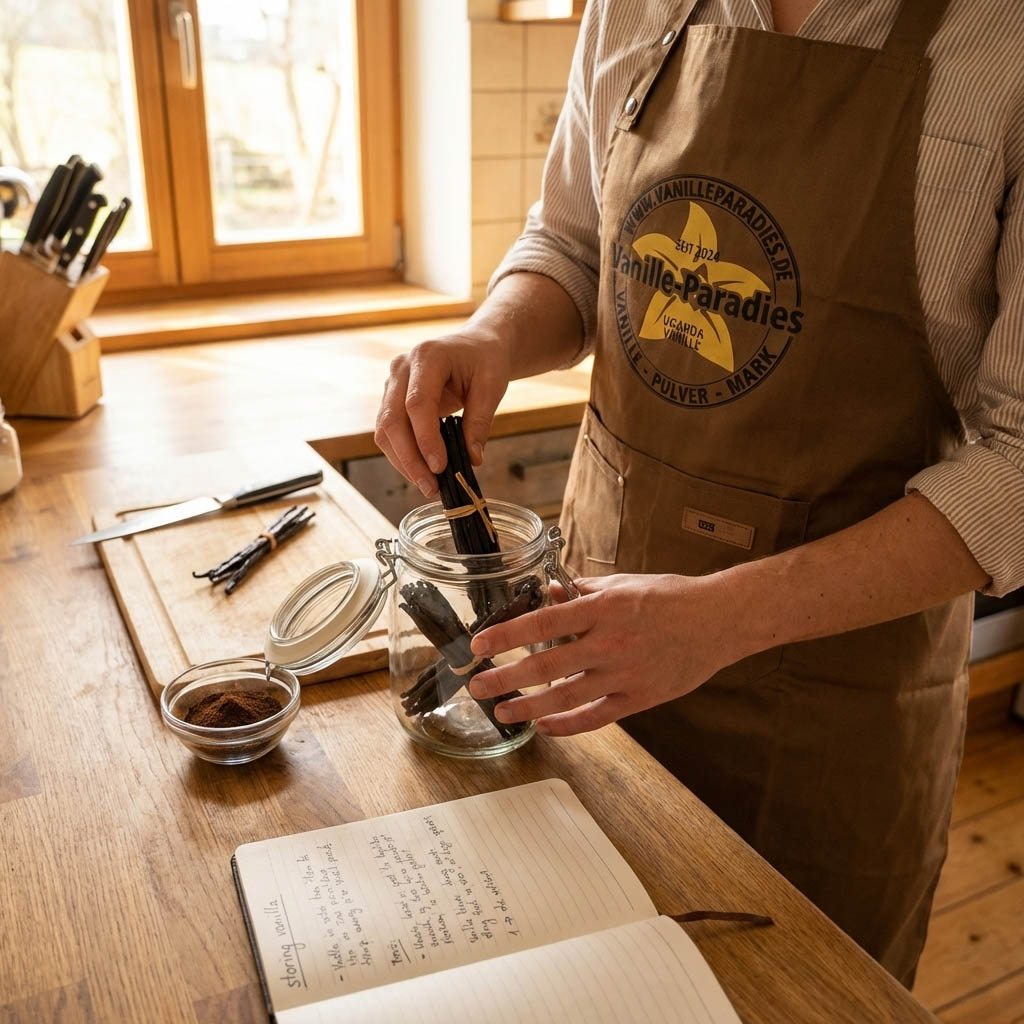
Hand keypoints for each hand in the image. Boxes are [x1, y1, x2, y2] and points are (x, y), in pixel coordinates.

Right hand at [375, 328, 511, 496]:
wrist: (475, 346)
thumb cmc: (485, 360)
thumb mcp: (492, 386)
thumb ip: (480, 421)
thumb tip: (472, 458)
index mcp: (427, 356)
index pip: (417, 403)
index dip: (425, 438)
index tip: (440, 467)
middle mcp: (401, 368)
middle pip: (393, 419)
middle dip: (410, 458)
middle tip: (431, 486)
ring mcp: (392, 383)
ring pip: (385, 430)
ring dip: (403, 461)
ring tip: (428, 485)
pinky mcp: (392, 399)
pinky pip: (390, 432)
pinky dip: (403, 455)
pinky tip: (422, 471)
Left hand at [467, 573, 738, 735]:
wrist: (719, 620)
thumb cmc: (670, 597)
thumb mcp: (623, 583)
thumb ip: (585, 591)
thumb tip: (553, 595)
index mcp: (602, 608)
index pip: (541, 624)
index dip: (506, 637)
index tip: (479, 646)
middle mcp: (609, 642)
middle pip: (545, 666)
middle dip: (505, 679)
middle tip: (477, 686)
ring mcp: (624, 674)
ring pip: (566, 698)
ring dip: (528, 708)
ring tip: (503, 712)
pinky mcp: (640, 698)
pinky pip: (596, 717)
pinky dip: (567, 725)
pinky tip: (545, 726)